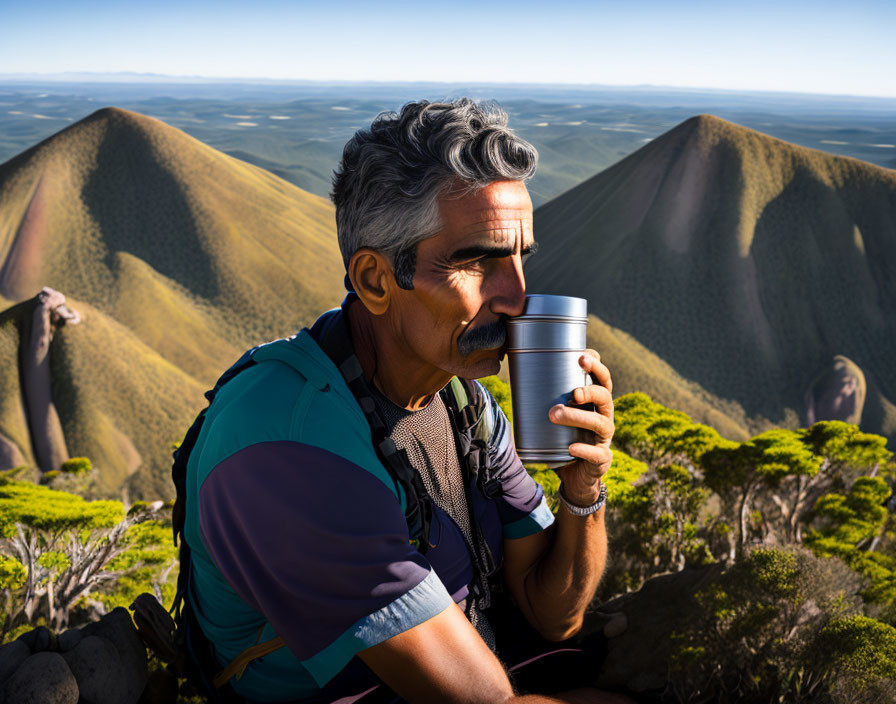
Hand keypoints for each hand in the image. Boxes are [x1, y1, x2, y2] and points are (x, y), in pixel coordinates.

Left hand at [548, 349, 613, 506]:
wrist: (573, 478)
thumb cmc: (561, 440)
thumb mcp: (553, 418)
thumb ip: (540, 401)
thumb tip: (514, 379)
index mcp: (594, 402)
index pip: (601, 378)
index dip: (596, 366)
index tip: (582, 356)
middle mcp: (603, 416)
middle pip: (606, 396)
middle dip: (590, 390)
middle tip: (573, 392)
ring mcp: (604, 438)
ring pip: (600, 423)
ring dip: (579, 417)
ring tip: (556, 414)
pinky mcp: (602, 459)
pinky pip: (597, 453)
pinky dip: (584, 449)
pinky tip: (571, 447)